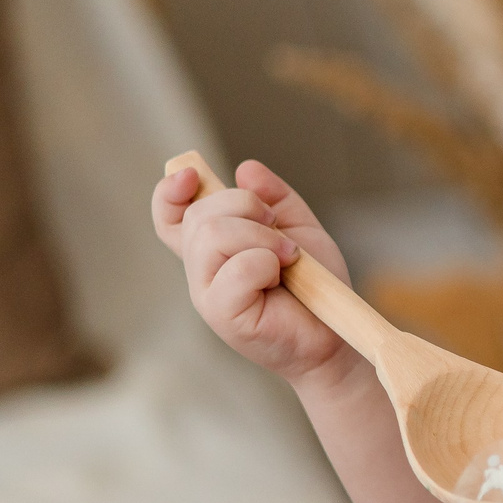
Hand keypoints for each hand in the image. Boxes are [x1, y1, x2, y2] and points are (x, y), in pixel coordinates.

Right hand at [152, 159, 357, 384]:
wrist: (333, 331)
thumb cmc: (314, 284)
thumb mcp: (298, 228)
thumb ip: (274, 197)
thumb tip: (245, 170)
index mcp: (212, 248)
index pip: (169, 216)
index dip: (169, 192)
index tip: (191, 174)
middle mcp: (202, 270)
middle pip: (199, 216)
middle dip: (246, 207)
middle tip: (279, 231)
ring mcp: (207, 294)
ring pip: (213, 236)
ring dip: (261, 236)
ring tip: (288, 257)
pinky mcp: (222, 315)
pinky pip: (237, 268)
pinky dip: (266, 263)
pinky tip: (283, 276)